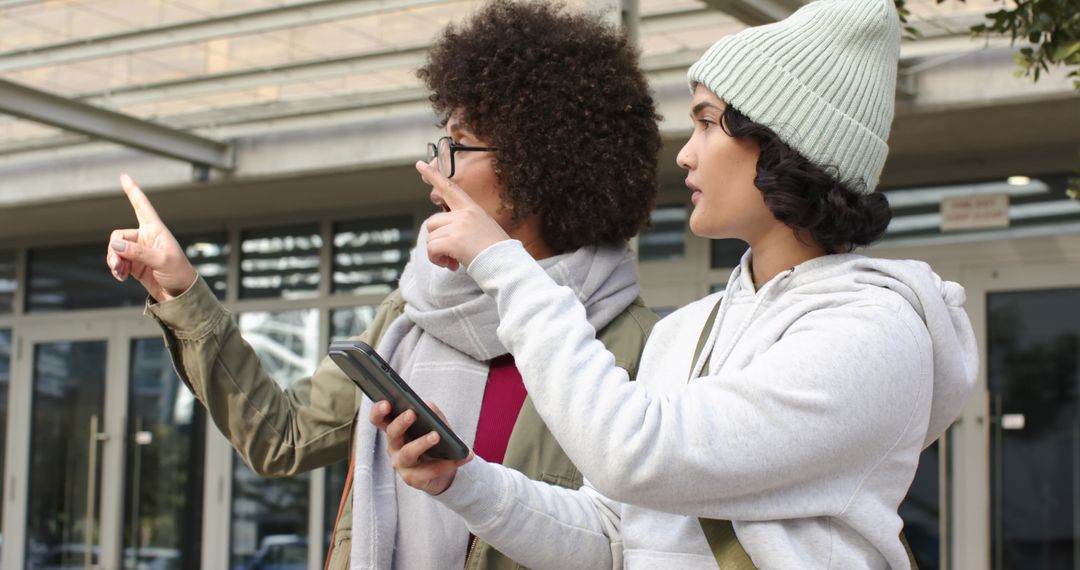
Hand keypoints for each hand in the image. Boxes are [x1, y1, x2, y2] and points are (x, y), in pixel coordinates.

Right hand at [105, 174, 197, 301]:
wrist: (181, 295)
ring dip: (113, 260)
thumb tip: (116, 245)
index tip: (124, 177)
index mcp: (156, 230)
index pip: (142, 206)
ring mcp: (139, 251)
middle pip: (118, 235)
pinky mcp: (134, 265)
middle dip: (114, 249)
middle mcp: (146, 238)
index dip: (133, 191)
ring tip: (119, 273)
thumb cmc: (179, 274)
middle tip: (117, 265)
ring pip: (115, 249)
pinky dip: (115, 269)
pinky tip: (120, 277)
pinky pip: (117, 261)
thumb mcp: (161, 261)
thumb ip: (138, 252)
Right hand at [369, 400, 472, 494]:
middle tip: (412, 413)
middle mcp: (394, 446)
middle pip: (392, 433)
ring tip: (436, 435)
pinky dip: (446, 463)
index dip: (379, 411)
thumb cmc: (436, 441)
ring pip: (407, 453)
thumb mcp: (436, 423)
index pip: (379, 419)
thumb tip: (427, 406)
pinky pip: (428, 471)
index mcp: (395, 430)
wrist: (446, 469)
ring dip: (422, 443)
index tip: (386, 403)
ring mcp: (401, 464)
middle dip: (401, 423)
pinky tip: (461, 457)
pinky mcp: (413, 479)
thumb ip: (431, 412)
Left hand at [417, 160, 509, 269]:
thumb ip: (465, 225)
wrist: (506, 264)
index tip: (420, 165)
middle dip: (437, 239)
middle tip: (450, 254)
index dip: (433, 176)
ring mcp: (458, 226)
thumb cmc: (497, 252)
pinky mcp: (453, 241)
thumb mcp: (484, 229)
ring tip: (452, 261)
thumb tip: (445, 235)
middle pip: (433, 222)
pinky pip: (432, 249)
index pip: (450, 188)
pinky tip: (450, 265)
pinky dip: (436, 259)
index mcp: (472, 209)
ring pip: (431, 237)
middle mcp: (464, 214)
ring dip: (437, 252)